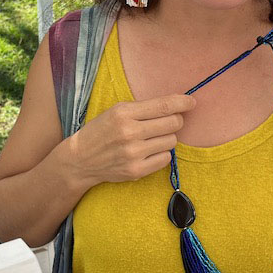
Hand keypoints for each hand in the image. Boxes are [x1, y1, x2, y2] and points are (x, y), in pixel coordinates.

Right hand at [65, 94, 195, 189]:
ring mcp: (133, 153)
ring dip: (167, 138)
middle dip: (175, 120)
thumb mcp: (116, 111)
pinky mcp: (136, 171)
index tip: (191, 102)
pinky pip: (165, 159)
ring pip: (171, 141)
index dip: (182, 102)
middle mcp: (129, 132)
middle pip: (173, 123)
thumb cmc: (101, 131)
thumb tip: (176, 106)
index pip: (163, 106)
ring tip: (152, 138)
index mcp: (124, 113)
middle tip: (166, 122)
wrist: (80, 159)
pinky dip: (161, 153)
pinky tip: (149, 151)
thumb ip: (143, 108)